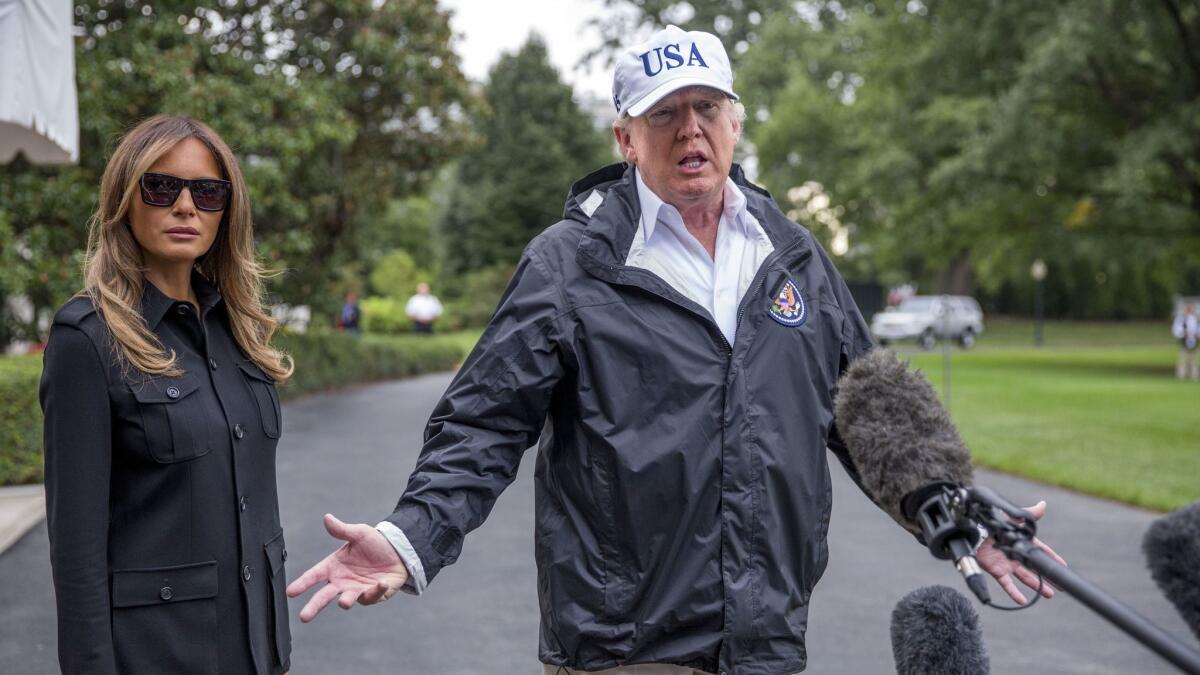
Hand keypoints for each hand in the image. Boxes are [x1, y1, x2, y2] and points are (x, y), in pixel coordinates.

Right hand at [286, 514, 408, 621]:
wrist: (397, 551)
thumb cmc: (374, 543)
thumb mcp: (358, 533)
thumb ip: (342, 530)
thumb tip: (327, 517)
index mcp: (334, 566)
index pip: (314, 575)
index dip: (302, 583)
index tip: (290, 592)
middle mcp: (342, 581)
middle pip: (324, 595)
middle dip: (314, 606)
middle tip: (304, 617)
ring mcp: (357, 590)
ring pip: (347, 600)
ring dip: (346, 601)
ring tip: (343, 602)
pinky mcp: (373, 595)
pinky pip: (373, 595)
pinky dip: (376, 591)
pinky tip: (381, 583)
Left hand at [975, 500, 1067, 604]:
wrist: (974, 530)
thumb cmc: (993, 523)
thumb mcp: (1013, 519)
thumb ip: (1029, 514)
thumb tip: (1043, 505)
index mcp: (1022, 543)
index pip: (1041, 551)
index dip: (1052, 558)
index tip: (1063, 567)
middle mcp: (1017, 555)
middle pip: (1036, 568)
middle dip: (1049, 577)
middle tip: (1061, 586)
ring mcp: (1008, 564)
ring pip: (1026, 578)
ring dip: (1037, 586)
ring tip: (1050, 594)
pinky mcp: (997, 571)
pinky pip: (1007, 584)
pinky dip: (1014, 592)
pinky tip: (1023, 600)